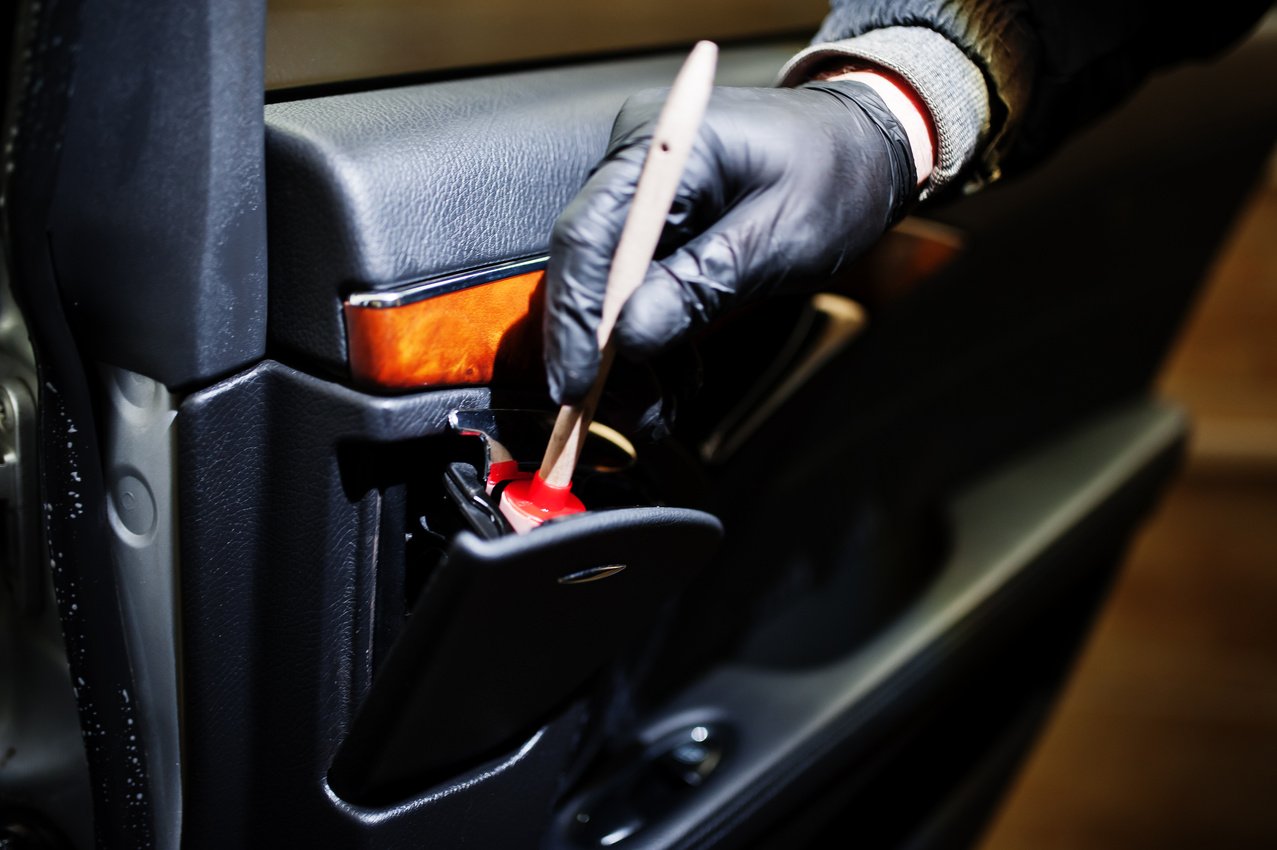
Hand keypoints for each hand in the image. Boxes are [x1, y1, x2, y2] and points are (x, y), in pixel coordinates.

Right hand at [543, 79, 918, 404]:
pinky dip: (652, 342)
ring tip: (661, 410)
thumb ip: (702, 284)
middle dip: (602, 350)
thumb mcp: (779, 236)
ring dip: (629, 359)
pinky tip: (677, 379)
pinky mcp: (659, 231)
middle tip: (630, 412)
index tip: (577, 381)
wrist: (868, 150)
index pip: (587, 234)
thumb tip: (632, 337)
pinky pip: (636, 293)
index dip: (575, 315)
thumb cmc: (837, 173)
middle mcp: (639, 168)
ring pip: (609, 293)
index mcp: (663, 147)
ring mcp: (645, 200)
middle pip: (589, 268)